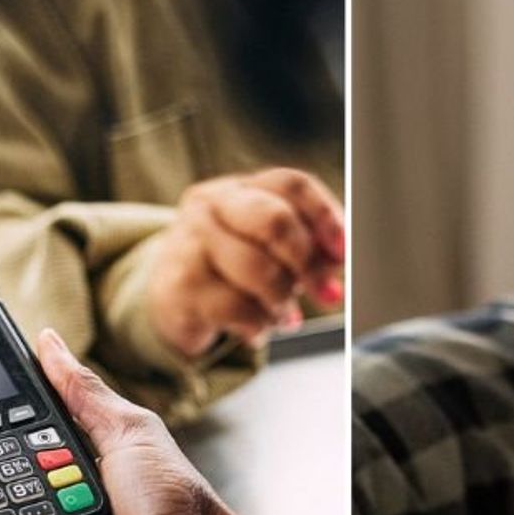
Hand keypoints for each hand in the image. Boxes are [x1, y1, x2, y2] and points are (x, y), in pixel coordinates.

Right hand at [146, 167, 345, 357]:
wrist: (169, 296)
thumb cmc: (232, 269)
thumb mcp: (269, 250)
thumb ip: (307, 248)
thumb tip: (338, 262)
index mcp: (241, 188)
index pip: (291, 184)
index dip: (326, 216)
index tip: (344, 252)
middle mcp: (212, 204)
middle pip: (275, 221)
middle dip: (309, 264)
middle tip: (328, 295)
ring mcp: (190, 240)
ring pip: (259, 269)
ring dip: (283, 301)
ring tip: (285, 316)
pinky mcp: (180, 283)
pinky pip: (237, 306)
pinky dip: (259, 324)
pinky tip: (257, 330)